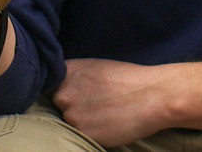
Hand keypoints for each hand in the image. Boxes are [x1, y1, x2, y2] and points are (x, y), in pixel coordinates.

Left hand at [53, 58, 201, 145]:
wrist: (153, 95)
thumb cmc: (128, 78)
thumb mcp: (96, 66)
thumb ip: (73, 75)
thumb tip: (56, 86)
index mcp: (68, 71)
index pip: (48, 83)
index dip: (59, 89)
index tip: (72, 93)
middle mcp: (65, 92)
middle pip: (56, 104)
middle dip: (70, 105)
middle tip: (94, 104)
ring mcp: (72, 114)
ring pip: (67, 121)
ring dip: (80, 120)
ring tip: (103, 114)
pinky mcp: (83, 133)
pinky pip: (79, 134)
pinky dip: (90, 131)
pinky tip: (106, 124)